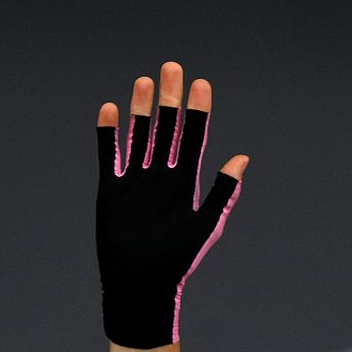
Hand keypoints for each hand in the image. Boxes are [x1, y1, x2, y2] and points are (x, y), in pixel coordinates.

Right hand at [95, 62, 249, 348]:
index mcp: (186, 183)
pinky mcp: (111, 189)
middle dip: (170, 100)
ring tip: (145, 81)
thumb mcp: (206, 224)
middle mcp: (161, 177)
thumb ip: (224, 191)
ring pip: (140, 137)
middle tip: (172, 67)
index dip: (197, 112)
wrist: (142, 284)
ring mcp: (136, 181)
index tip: (201, 83)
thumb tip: (242, 157)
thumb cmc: (178, 260)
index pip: (193, 139)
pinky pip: (109, 156)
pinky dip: (109, 135)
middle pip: (166, 130)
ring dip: (142, 110)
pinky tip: (110, 109)